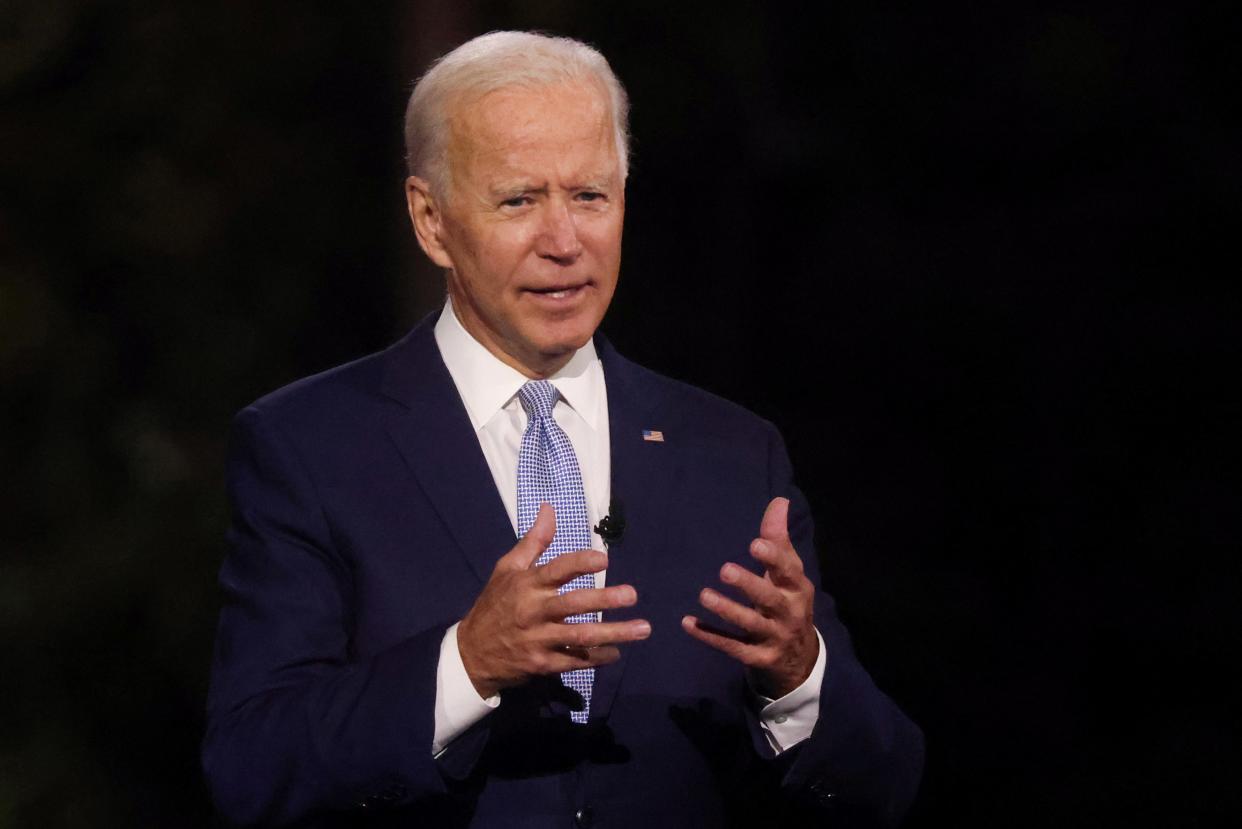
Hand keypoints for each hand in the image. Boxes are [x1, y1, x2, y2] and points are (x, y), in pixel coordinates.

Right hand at [457, 503, 651, 698]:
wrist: (471, 652)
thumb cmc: (495, 604)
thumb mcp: (507, 568)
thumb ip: (533, 541)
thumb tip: (549, 508)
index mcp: (527, 584)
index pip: (556, 570)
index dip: (580, 563)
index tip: (605, 559)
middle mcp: (534, 611)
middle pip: (573, 604)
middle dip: (604, 599)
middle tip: (632, 594)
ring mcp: (538, 640)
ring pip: (581, 636)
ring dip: (614, 633)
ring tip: (642, 628)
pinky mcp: (542, 664)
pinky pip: (575, 661)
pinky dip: (598, 658)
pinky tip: (617, 652)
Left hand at [681, 497, 818, 698]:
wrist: (800, 660)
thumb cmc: (787, 602)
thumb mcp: (788, 573)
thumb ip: (778, 538)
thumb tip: (779, 501)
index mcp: (797, 588)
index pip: (788, 571)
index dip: (773, 558)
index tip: (755, 544)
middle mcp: (788, 613)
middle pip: (769, 598)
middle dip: (749, 584)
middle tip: (724, 569)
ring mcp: (774, 637)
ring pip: (750, 623)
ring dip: (727, 610)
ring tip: (704, 595)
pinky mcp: (758, 658)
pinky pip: (733, 647)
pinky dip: (710, 636)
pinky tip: (688, 623)